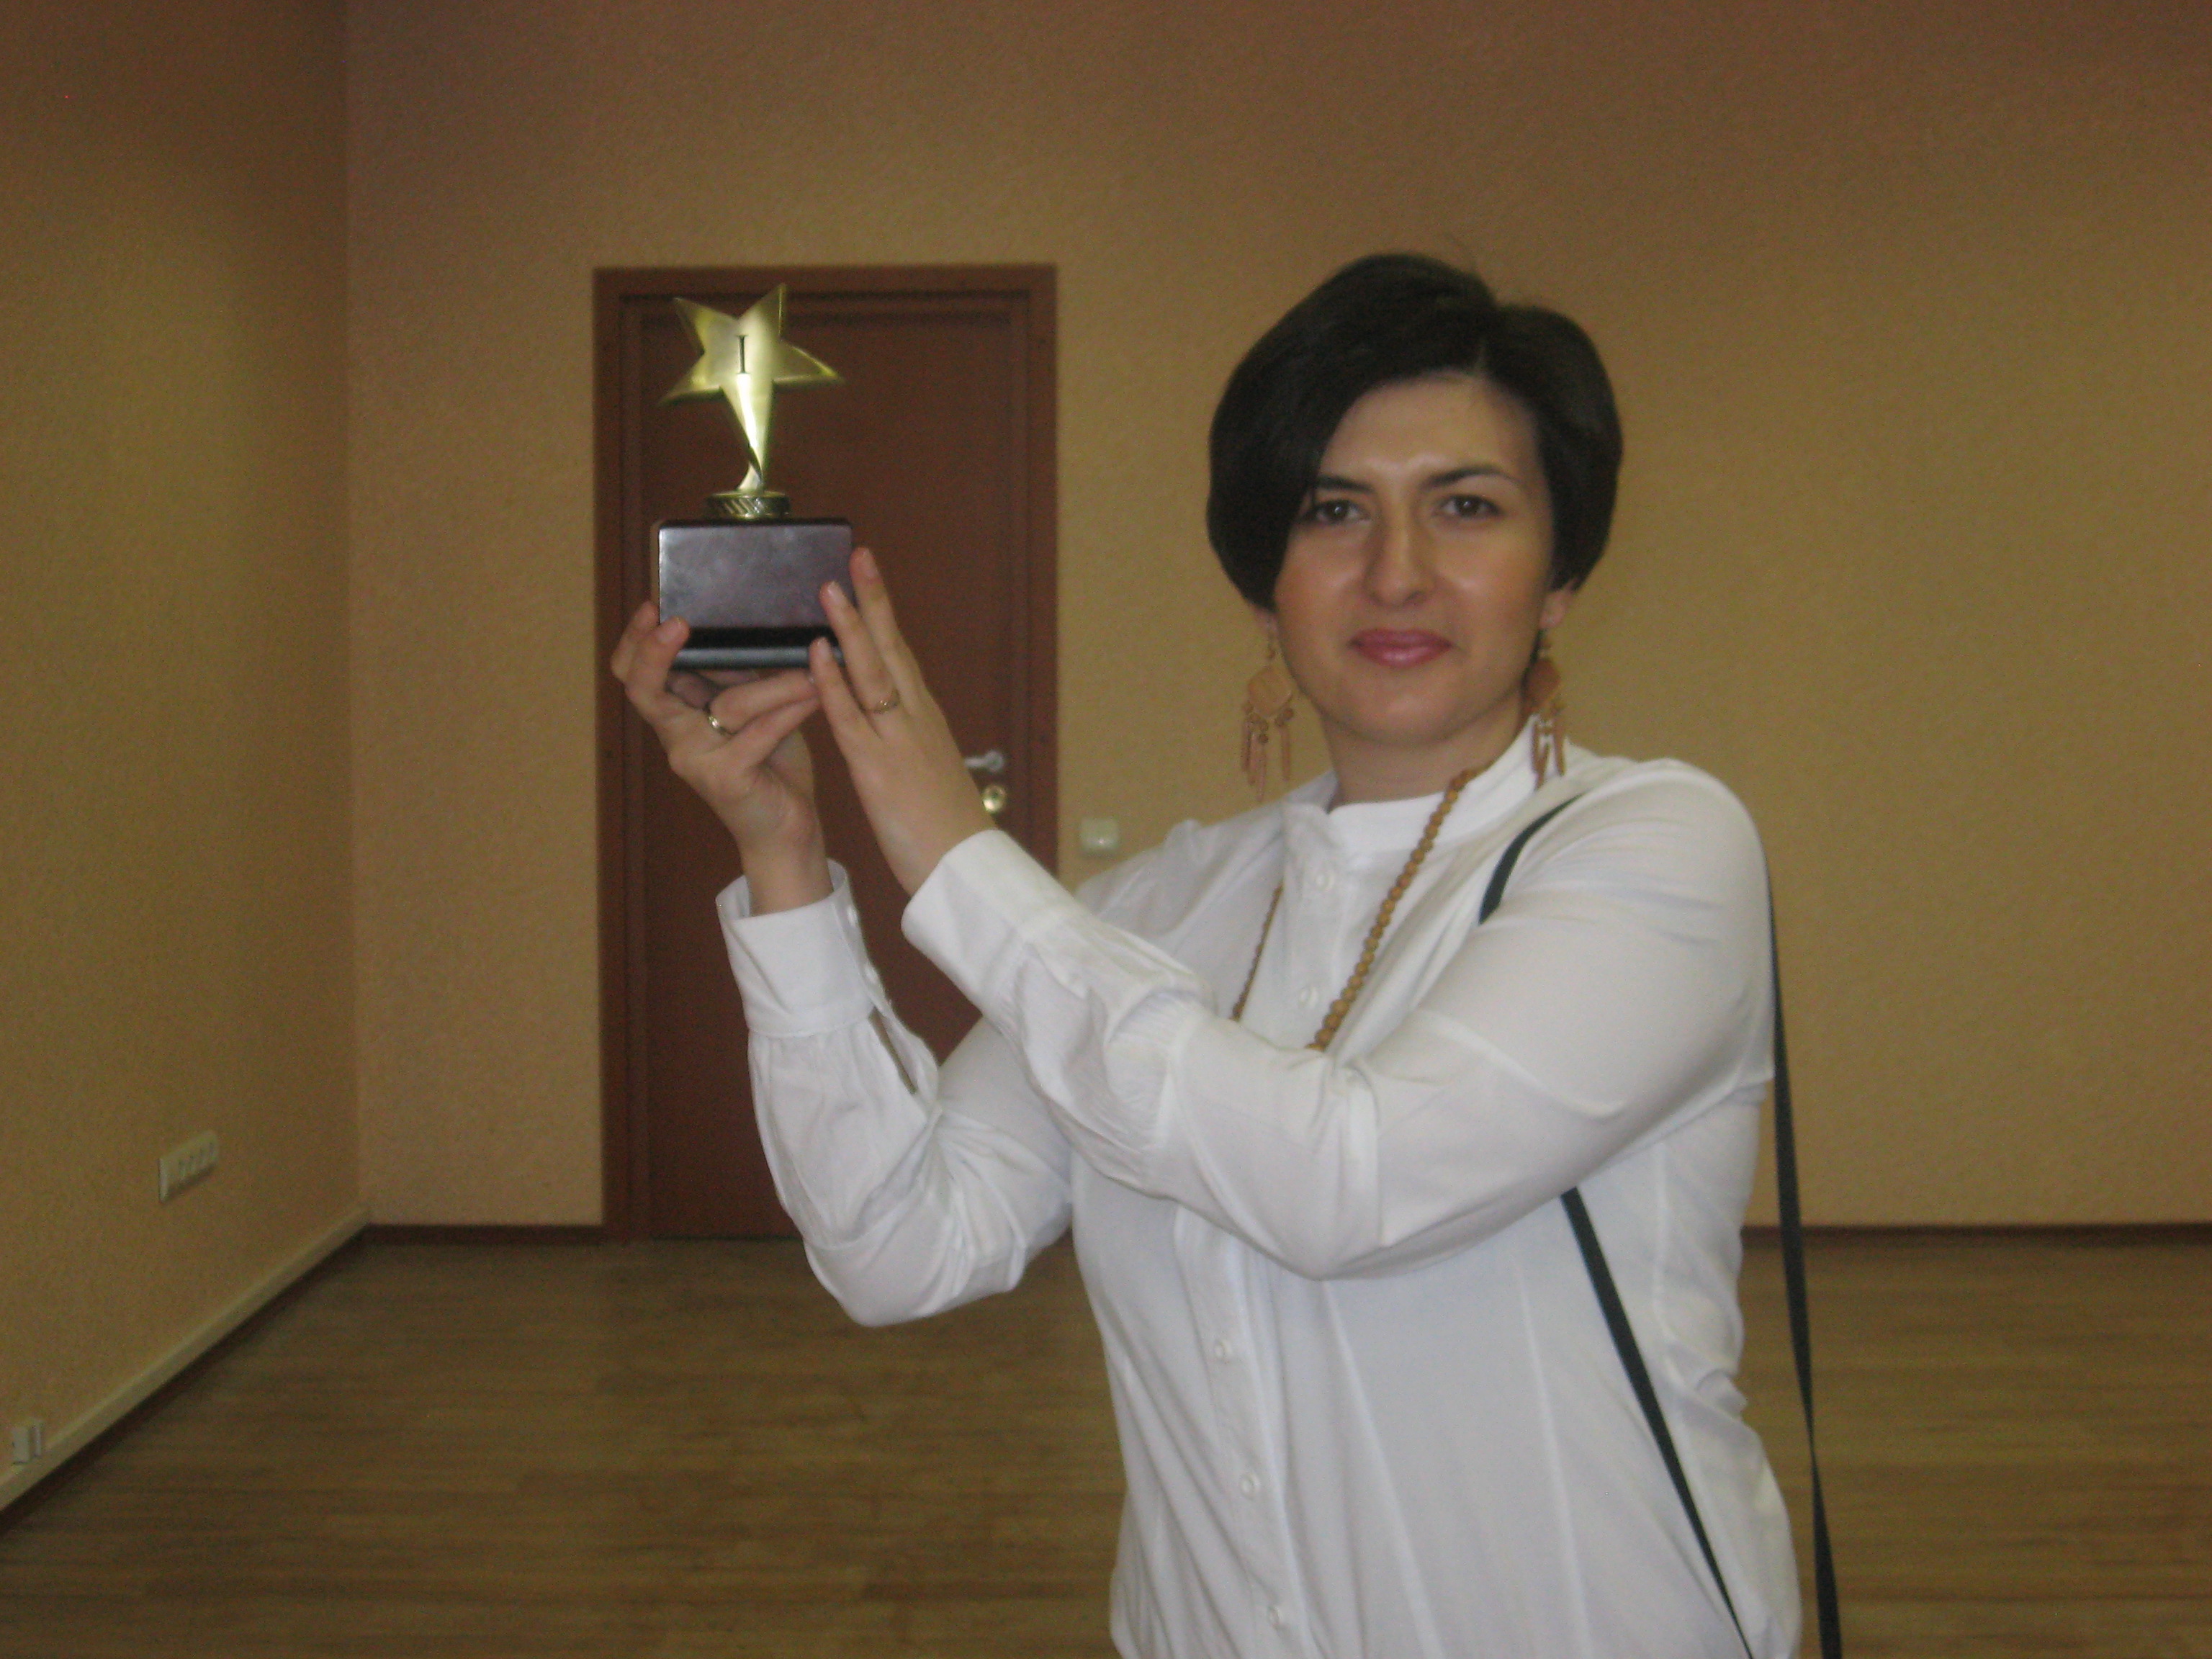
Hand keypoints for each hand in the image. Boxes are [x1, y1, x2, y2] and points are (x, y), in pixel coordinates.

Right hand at [609, 601, 830, 910]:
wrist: (785, 829)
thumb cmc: (769, 762)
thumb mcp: (749, 708)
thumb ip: (738, 675)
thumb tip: (750, 619)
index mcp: (675, 713)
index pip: (633, 674)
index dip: (635, 642)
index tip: (653, 607)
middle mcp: (676, 736)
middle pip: (644, 689)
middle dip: (655, 653)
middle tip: (677, 623)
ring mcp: (696, 760)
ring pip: (729, 705)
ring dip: (775, 683)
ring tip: (812, 665)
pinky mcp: (727, 779)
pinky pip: (759, 734)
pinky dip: (791, 712)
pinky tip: (817, 693)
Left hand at [812, 547, 996, 893]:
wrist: (965, 870)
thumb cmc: (947, 829)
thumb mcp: (929, 772)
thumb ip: (911, 741)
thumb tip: (897, 721)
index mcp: (924, 719)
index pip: (901, 656)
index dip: (883, 616)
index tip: (869, 577)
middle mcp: (916, 719)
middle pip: (893, 649)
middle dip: (874, 601)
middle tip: (858, 556)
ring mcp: (899, 741)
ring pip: (873, 674)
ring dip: (851, 629)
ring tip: (830, 588)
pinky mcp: (880, 770)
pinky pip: (853, 719)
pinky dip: (835, 683)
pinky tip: (819, 655)